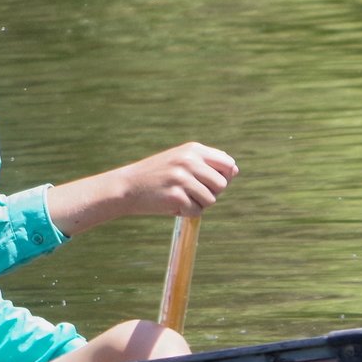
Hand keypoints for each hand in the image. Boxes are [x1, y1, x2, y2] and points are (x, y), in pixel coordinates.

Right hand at [111, 142, 237, 217]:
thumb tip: (234, 170)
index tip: (205, 180)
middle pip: (222, 184)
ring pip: (211, 199)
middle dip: (210, 192)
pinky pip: (197, 211)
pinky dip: (186, 212)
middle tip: (189, 191)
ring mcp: (182, 179)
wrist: (126, 186)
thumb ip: (207, 163)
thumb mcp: (181, 160)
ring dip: (198, 203)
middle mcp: (189, 161)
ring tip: (179, 196)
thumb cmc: (157, 175)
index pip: (228, 164)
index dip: (222, 177)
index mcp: (193, 149)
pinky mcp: (176, 197)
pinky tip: (171, 204)